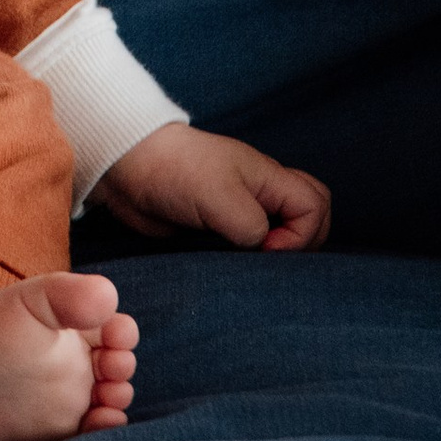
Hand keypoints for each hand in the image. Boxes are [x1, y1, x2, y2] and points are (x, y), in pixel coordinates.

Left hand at [94, 124, 330, 251]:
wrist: (126, 167)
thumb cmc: (174, 171)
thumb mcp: (221, 198)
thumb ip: (253, 227)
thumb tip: (263, 252)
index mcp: (268, 178)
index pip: (315, 206)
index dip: (302, 235)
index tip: (267, 248)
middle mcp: (259, 195)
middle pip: (308, 219)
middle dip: (301, 246)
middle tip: (269, 262)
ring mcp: (238, 212)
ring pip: (279, 238)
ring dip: (272, 258)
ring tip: (250, 270)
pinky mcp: (215, 230)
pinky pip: (246, 250)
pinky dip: (246, 263)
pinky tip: (232, 273)